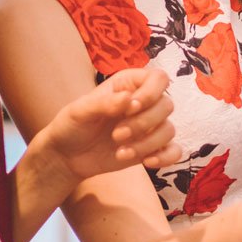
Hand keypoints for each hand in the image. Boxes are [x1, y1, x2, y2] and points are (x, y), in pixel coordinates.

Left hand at [34, 68, 179, 179]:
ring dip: (147, 143)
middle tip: (117, 135)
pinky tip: (147, 162)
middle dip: (143, 123)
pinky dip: (166, 157)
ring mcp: (149, 127)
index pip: (159, 78)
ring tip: (121, 152)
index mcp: (128, 85)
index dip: (150, 93)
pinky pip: (174, 151)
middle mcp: (143, 103)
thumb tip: (128, 98)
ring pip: (169, 130)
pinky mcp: (151, 148)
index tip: (130, 108)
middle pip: (166, 105)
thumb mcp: (79, 111)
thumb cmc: (72, 125)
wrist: (68, 156)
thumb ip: (103, 103)